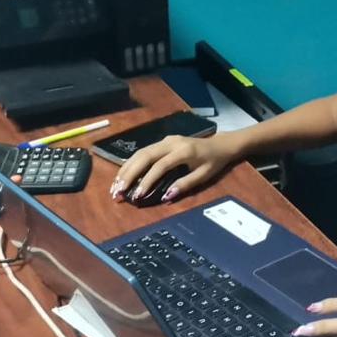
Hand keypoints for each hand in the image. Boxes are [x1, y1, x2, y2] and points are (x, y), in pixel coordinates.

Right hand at [111, 133, 239, 203]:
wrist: (221, 144)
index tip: (137, 196)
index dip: (147, 181)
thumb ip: (185, 184)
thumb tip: (166, 197)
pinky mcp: (162, 142)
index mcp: (183, 151)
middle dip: (129, 174)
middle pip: (144, 156)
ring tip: (116, 187)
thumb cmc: (214, 161)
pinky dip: (131, 164)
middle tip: (118, 192)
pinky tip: (123, 176)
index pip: (160, 166)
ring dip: (126, 169)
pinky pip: (143, 152)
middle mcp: (171, 142)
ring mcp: (165, 140)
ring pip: (140, 152)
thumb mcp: (204, 175)